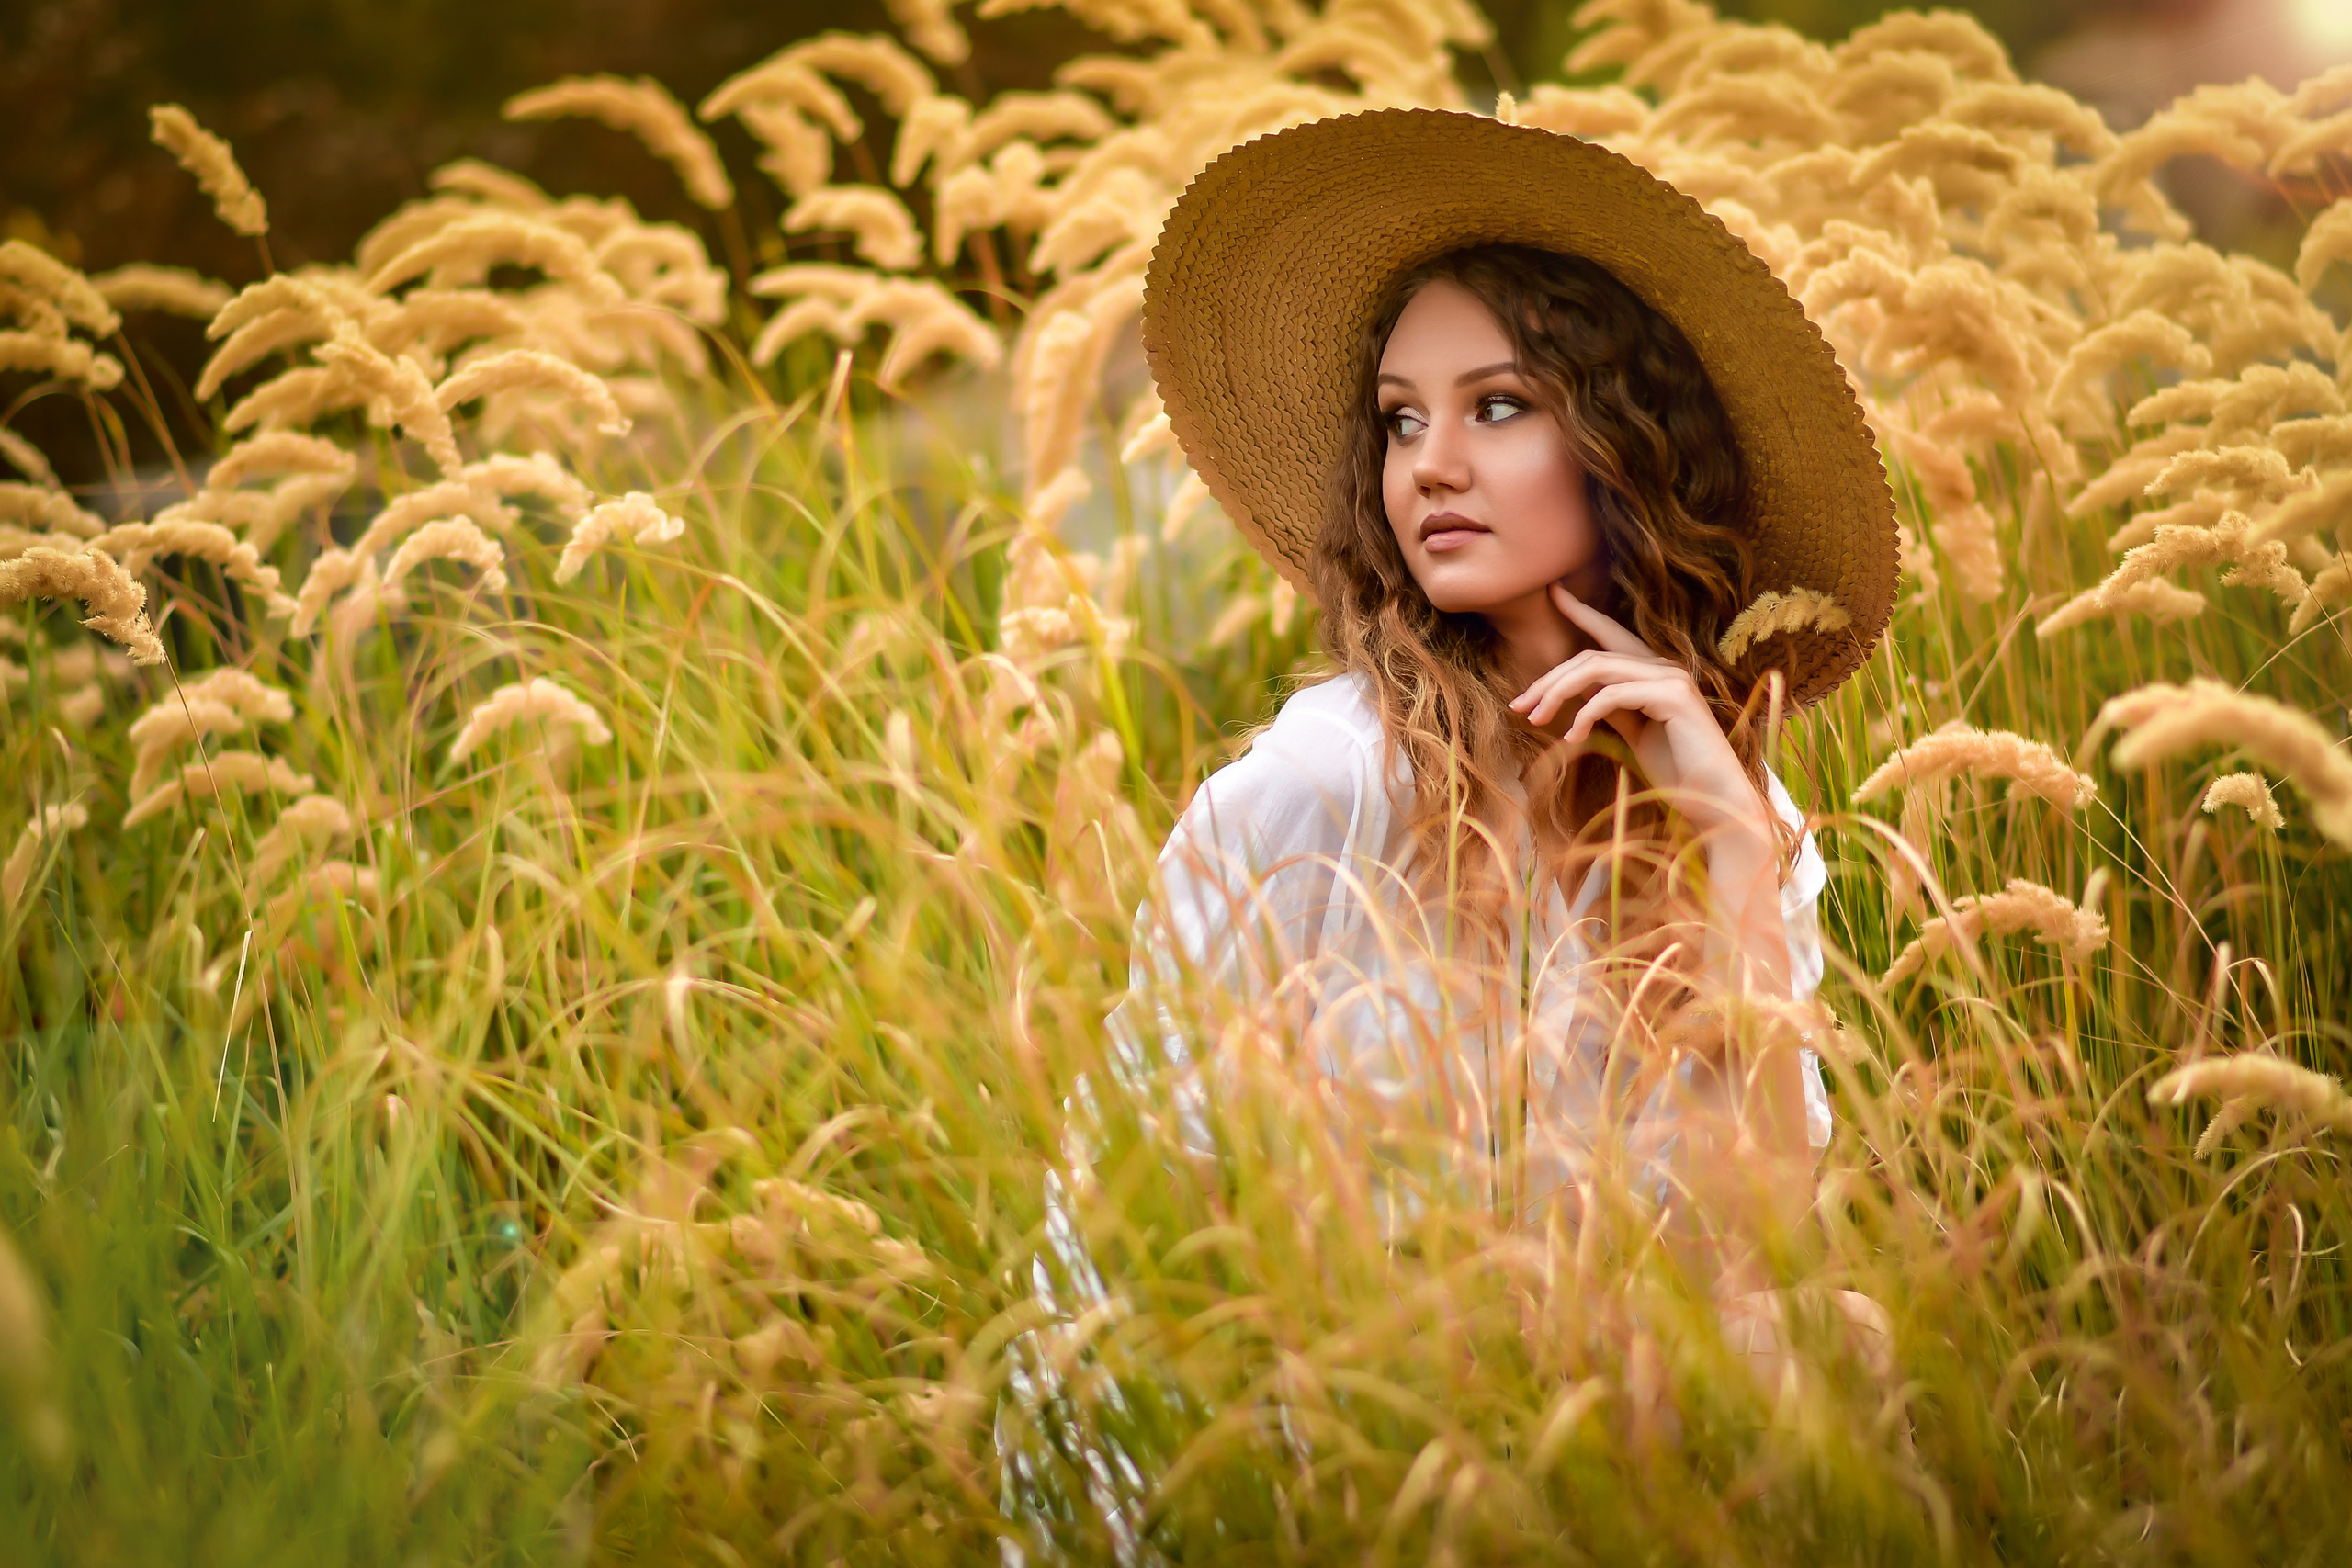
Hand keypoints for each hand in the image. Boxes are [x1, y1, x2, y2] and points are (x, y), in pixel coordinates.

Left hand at [1508, 583, 1771, 844]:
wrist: (1712, 799)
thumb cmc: (1676, 771)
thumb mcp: (1633, 732)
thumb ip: (1610, 706)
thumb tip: (1578, 691)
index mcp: (1654, 673)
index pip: (1611, 635)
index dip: (1582, 612)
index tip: (1554, 592)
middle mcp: (1664, 667)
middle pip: (1592, 656)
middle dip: (1549, 679)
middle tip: (1518, 705)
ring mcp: (1672, 678)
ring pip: (1598, 668)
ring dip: (1557, 693)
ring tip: (1535, 718)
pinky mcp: (1674, 696)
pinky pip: (1614, 695)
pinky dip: (1585, 714)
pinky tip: (1572, 737)